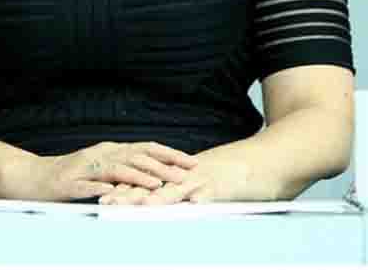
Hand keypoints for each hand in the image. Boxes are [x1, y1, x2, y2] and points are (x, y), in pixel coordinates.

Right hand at [27, 141, 192, 200]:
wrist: (33, 177)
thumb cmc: (70, 176)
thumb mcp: (101, 169)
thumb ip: (124, 169)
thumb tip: (154, 173)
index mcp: (111, 150)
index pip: (145, 148)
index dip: (170, 154)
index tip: (192, 162)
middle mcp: (102, 154)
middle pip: (136, 156)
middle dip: (163, 164)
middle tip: (186, 173)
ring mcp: (86, 166)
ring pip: (116, 168)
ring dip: (139, 175)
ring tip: (159, 184)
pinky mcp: (71, 181)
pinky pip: (90, 185)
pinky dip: (104, 189)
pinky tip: (116, 195)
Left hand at [98, 146, 253, 205]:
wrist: (265, 159)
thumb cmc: (234, 175)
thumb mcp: (203, 183)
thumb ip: (183, 192)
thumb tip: (163, 204)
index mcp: (179, 175)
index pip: (145, 182)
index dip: (124, 189)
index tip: (103, 196)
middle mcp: (186, 176)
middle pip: (153, 185)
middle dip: (128, 194)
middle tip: (105, 201)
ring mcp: (204, 180)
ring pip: (176, 189)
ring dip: (156, 198)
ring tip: (137, 205)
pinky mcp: (223, 187)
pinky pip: (210, 194)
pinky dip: (201, 199)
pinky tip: (192, 207)